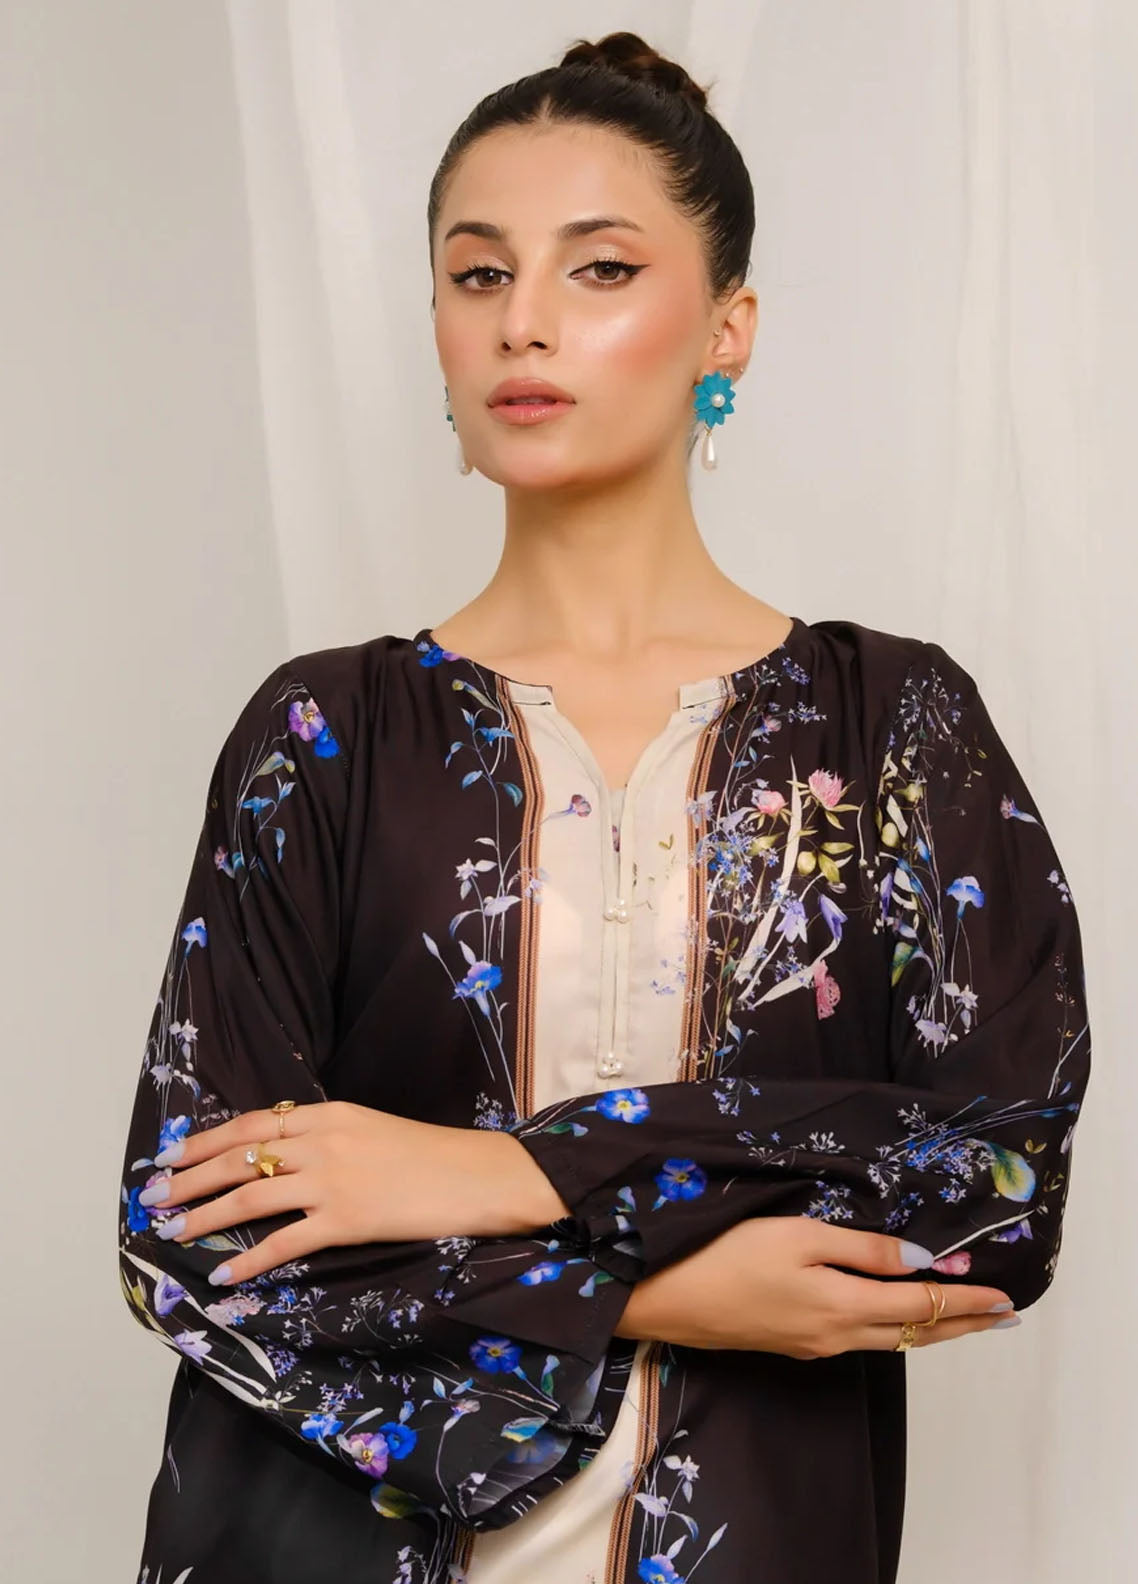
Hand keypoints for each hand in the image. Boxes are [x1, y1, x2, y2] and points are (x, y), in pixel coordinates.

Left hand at [134, 1101, 569, 1284]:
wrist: (477, 1176)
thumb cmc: (433, 1156)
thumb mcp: (374, 1129)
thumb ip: (329, 1136)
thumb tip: (285, 1154)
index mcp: (330, 1114)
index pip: (253, 1123)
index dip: (207, 1140)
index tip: (173, 1152)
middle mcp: (323, 1141)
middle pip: (240, 1157)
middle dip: (190, 1176)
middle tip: (154, 1193)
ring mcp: (333, 1180)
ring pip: (250, 1197)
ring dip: (206, 1215)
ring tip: (174, 1230)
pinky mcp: (346, 1219)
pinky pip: (285, 1242)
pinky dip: (250, 1261)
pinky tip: (225, 1276)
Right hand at [615, 1216, 1017, 1356]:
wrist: (666, 1298)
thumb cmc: (729, 1255)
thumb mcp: (800, 1235)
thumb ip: (864, 1249)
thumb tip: (922, 1261)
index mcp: (844, 1307)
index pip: (923, 1309)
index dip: (967, 1302)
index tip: (1006, 1298)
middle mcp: (837, 1336)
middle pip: (914, 1335)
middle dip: (962, 1325)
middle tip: (1002, 1317)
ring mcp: (813, 1346)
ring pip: (889, 1342)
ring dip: (931, 1330)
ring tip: (962, 1319)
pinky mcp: (792, 1344)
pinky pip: (860, 1339)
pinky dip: (893, 1329)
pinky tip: (893, 1317)